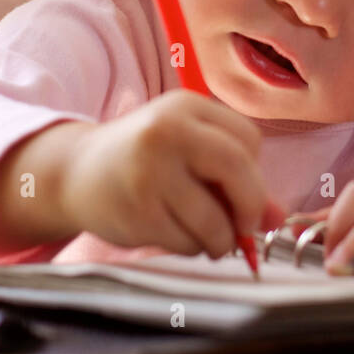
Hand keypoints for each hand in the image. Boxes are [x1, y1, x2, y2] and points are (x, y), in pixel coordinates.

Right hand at [59, 90, 279, 258]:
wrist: (75, 172)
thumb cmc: (143, 159)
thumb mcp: (188, 150)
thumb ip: (236, 177)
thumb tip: (278, 217)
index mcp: (186, 106)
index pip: (248, 138)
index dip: (253, 170)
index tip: (240, 187)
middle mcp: (167, 131)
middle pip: (237, 169)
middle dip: (248, 206)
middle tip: (243, 224)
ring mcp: (149, 171)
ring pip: (214, 219)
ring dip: (220, 238)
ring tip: (206, 234)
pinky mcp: (137, 210)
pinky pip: (187, 242)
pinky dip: (192, 247)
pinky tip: (174, 233)